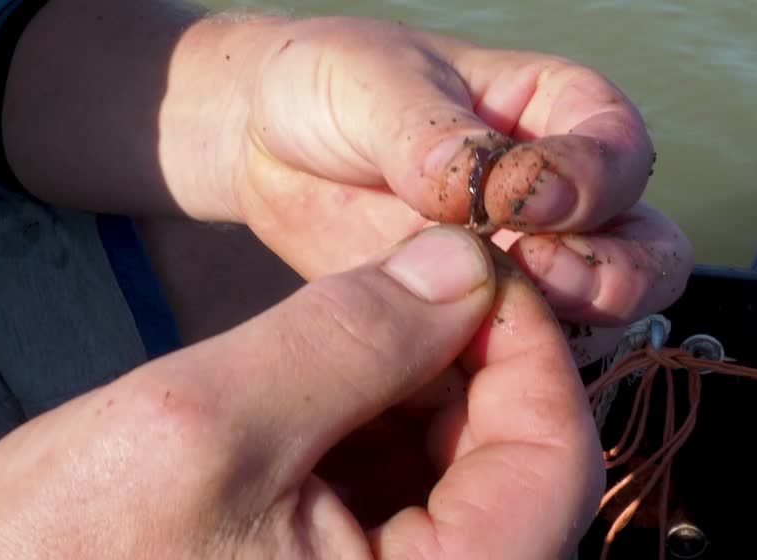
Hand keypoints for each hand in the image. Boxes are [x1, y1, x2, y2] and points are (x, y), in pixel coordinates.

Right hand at [0, 227, 601, 559]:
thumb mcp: (204, 425)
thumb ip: (349, 335)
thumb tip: (465, 263)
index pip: (552, 459)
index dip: (527, 340)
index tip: (476, 256)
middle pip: (513, 466)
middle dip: (464, 356)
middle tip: (410, 268)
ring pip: (454, 475)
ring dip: (414, 384)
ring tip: (353, 315)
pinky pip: (393, 500)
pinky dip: (370, 425)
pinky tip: (318, 372)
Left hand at [222, 16, 691, 331]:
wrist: (266, 143)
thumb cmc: (333, 87)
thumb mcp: (370, 85)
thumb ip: (427, 134)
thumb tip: (471, 183)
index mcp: (554, 114)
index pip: (617, 149)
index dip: (592, 179)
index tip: (527, 199)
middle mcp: (562, 197)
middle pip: (646, 249)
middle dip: (612, 273)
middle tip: (537, 274)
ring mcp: (528, 264)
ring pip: (599, 317)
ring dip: (564, 329)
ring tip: (485, 321)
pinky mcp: (478, 323)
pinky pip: (524, 361)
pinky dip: (501, 372)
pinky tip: (443, 366)